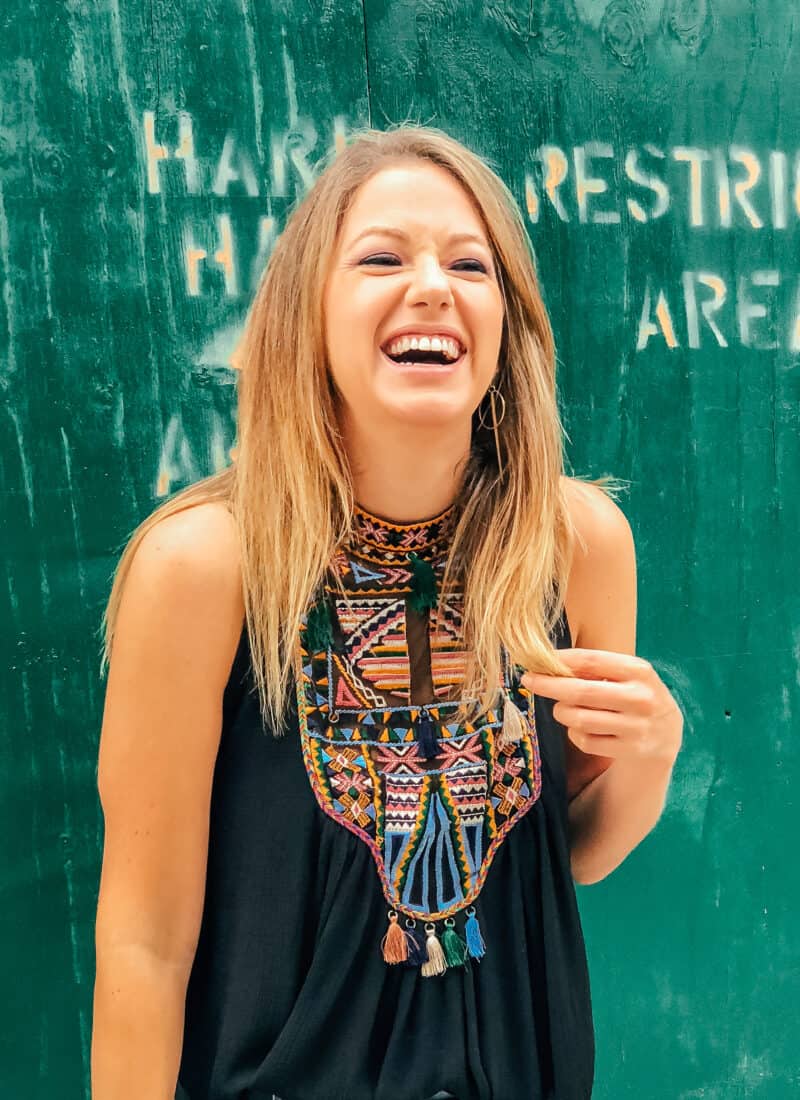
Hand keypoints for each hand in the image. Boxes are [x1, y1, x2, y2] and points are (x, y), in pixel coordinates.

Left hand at [521, 649, 682, 763]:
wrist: (667, 734)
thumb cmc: (634, 694)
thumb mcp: (626, 674)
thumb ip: (594, 667)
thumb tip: (548, 661)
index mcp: (639, 671)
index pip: (591, 660)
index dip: (560, 659)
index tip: (537, 659)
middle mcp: (640, 698)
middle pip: (581, 692)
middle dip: (548, 685)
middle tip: (528, 680)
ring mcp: (636, 727)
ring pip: (579, 719)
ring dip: (561, 712)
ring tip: (562, 708)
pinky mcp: (628, 750)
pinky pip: (584, 741)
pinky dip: (575, 733)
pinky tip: (582, 728)